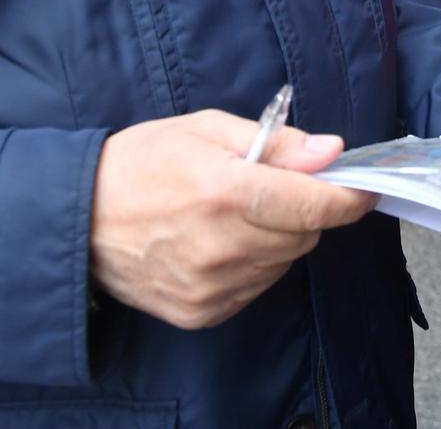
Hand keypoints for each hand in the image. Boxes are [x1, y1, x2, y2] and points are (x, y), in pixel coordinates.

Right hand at [89, 109, 378, 329]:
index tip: (364, 187)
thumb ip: (276, 141)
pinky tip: (218, 243)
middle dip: (303, 209)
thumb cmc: (142, 162)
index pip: (316, 205)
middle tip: (271, 187)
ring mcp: (211, 286)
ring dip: (276, 237)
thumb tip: (331, 152)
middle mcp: (223, 246)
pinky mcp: (200, 312)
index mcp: (227, 192)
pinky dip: (252, 264)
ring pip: (284, 262)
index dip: (349, 196)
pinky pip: (256, 287)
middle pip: (306, 234)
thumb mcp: (206, 129)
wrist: (76, 217)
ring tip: (234, 214)